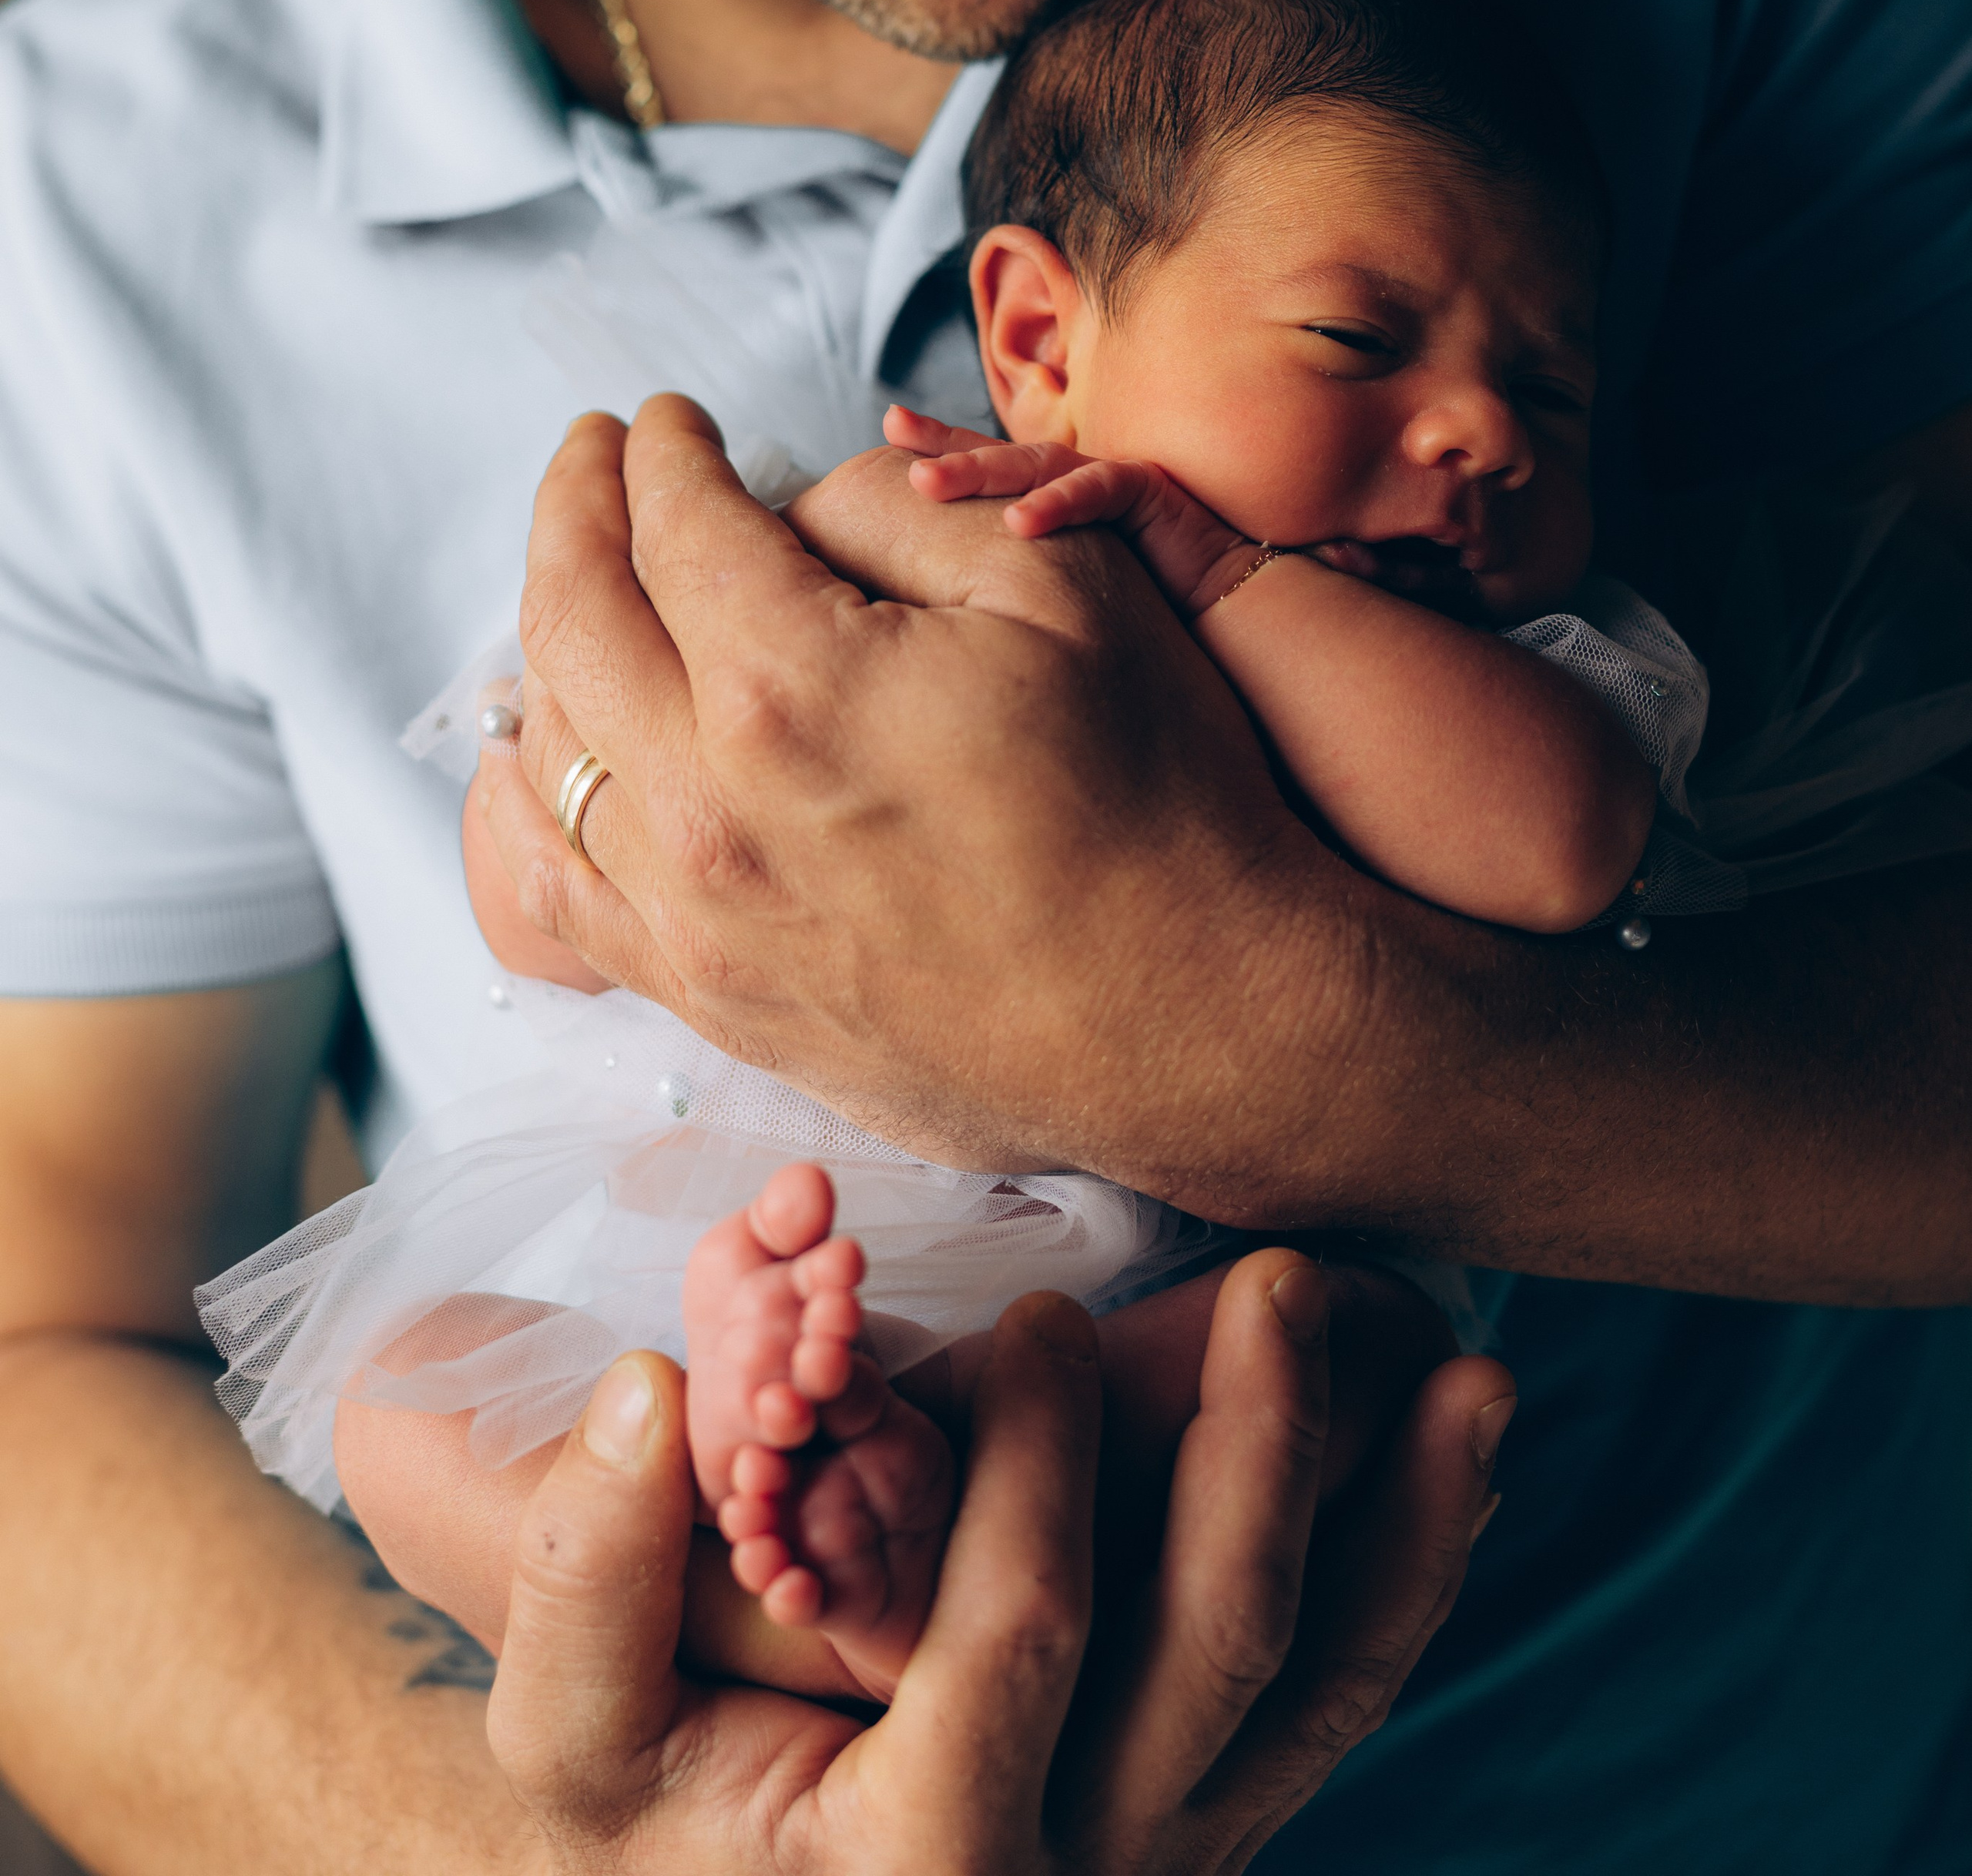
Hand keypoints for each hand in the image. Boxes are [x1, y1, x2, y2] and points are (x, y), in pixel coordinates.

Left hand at [472, 396, 1337, 1199]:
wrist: (1203, 1020)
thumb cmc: (1158, 797)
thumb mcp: (1062, 582)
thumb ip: (896, 508)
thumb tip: (787, 506)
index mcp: (787, 684)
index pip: (675, 524)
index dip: (665, 449)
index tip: (672, 418)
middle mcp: (707, 807)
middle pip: (573, 619)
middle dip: (575, 507)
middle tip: (595, 453)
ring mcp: (697, 920)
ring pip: (544, 755)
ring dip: (542, 641)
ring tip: (575, 580)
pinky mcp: (713, 1001)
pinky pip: (555, 895)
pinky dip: (523, 806)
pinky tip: (543, 756)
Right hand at [486, 1253, 1515, 1874]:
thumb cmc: (650, 1822)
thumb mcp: (569, 1742)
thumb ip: (587, 1581)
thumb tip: (644, 1392)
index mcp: (922, 1861)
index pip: (1016, 1640)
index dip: (1041, 1470)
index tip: (1046, 1314)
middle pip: (1216, 1655)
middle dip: (1262, 1456)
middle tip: (1281, 1284)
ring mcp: (1168, 1856)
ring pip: (1318, 1692)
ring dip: (1402, 1525)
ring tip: (1470, 1371)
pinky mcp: (1213, 1819)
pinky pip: (1334, 1705)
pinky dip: (1408, 1578)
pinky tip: (1462, 1456)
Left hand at [885, 405, 1257, 615]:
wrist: (1231, 624)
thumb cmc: (1145, 618)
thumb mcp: (1059, 599)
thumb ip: (1008, 591)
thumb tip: (935, 621)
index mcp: (1050, 502)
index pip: (984, 470)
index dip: (936, 446)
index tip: (887, 428)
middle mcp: (1075, 483)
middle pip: (999, 456)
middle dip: (944, 444)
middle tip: (893, 432)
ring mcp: (1111, 481)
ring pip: (1037, 465)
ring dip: (981, 472)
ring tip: (926, 483)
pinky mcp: (1150, 491)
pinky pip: (1099, 488)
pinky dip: (1059, 503)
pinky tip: (1019, 523)